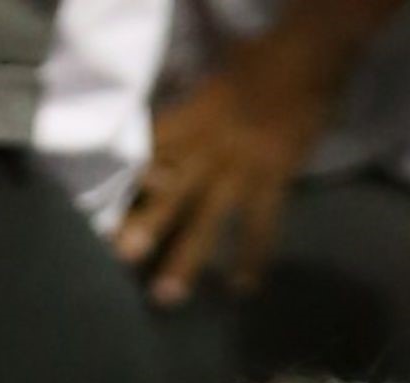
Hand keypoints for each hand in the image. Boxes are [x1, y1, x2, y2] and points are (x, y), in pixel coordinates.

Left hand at [117, 25, 340, 298]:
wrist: (308, 60)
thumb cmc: (257, 63)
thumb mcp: (211, 80)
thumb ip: (188, 112)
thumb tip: (162, 143)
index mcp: (192, 116)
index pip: (151, 150)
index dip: (127, 180)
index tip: (101, 211)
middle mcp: (210, 145)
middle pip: (172, 189)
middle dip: (147, 222)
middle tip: (123, 256)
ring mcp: (242, 167)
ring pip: (208, 218)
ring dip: (187, 259)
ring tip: (167, 296)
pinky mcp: (273, 181)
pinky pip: (260, 227)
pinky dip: (252, 258)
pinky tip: (241, 288)